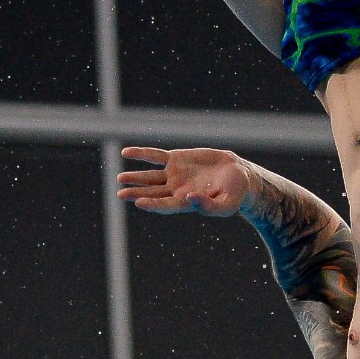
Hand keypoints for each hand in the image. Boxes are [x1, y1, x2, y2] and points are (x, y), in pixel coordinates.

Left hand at [117, 147, 251, 217]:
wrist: (239, 174)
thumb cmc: (234, 194)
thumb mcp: (227, 204)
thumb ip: (209, 206)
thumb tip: (189, 198)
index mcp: (186, 203)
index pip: (165, 205)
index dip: (152, 204)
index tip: (139, 202)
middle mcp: (175, 190)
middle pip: (152, 192)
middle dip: (136, 192)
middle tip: (121, 194)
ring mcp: (174, 174)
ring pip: (150, 176)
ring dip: (135, 177)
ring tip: (121, 178)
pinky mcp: (177, 158)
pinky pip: (155, 156)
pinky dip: (141, 154)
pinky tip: (126, 153)